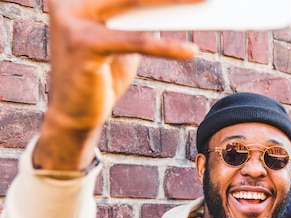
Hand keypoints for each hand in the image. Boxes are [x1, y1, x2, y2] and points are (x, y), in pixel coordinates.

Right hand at [36, 0, 200, 170]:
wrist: (72, 114)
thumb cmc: (100, 75)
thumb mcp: (121, 40)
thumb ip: (137, 19)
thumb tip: (175, 4)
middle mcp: (69, 1)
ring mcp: (72, 19)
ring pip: (134, 4)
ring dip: (174, 4)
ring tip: (203, 5)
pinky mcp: (84, 44)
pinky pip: (136, 42)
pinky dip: (166, 46)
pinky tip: (191, 51)